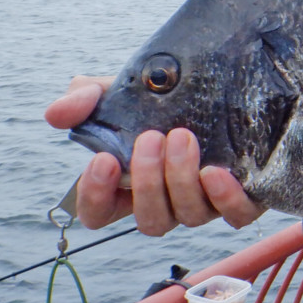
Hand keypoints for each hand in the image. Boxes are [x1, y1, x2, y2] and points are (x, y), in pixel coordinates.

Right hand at [45, 76, 263, 234]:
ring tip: (183, 137)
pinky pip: (236, 215)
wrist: (227, 82)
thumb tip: (57, 114)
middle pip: (150, 220)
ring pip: (188, 216)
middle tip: (152, 138)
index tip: (104, 160)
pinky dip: (225, 199)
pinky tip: (216, 173)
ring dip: (181, 180)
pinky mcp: (245, 195)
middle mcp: (168, 201)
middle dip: (147, 182)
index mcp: (131, 185)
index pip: (99, 213)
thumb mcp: (123, 91)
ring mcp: (207, 202)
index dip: (95, 196)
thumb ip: (85, 98)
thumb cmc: (168, 97)